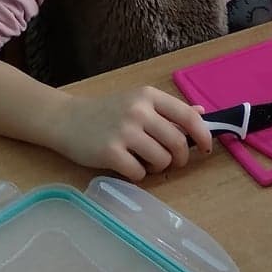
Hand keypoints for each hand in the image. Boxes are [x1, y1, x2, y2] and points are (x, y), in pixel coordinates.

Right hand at [57, 86, 212, 180]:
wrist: (65, 119)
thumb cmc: (106, 112)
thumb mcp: (138, 102)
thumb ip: (169, 109)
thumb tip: (202, 112)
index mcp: (148, 96)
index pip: (187, 116)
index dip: (202, 135)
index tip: (206, 148)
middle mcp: (138, 111)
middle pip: (177, 142)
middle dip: (179, 158)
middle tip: (171, 162)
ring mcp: (123, 131)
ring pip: (161, 160)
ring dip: (159, 168)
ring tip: (147, 163)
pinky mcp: (109, 152)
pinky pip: (139, 173)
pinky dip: (139, 175)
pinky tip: (129, 166)